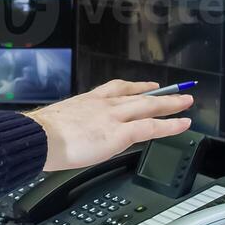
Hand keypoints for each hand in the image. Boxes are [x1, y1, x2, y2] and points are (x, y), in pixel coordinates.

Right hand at [27, 80, 192, 171]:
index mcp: (87, 101)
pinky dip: (170, 125)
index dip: (135, 87)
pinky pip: (151, 127)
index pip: (116, 89)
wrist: (38, 138)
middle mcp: (103, 105)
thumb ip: (73, 127)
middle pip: (139, 95)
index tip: (146, 86)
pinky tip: (183, 125)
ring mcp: (113, 117)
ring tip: (186, 103)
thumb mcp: (58, 124)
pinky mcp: (119, 133)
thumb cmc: (40, 136)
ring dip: (171, 105)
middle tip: (177, 93)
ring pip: (149, 106)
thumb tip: (74, 138)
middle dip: (160, 94)